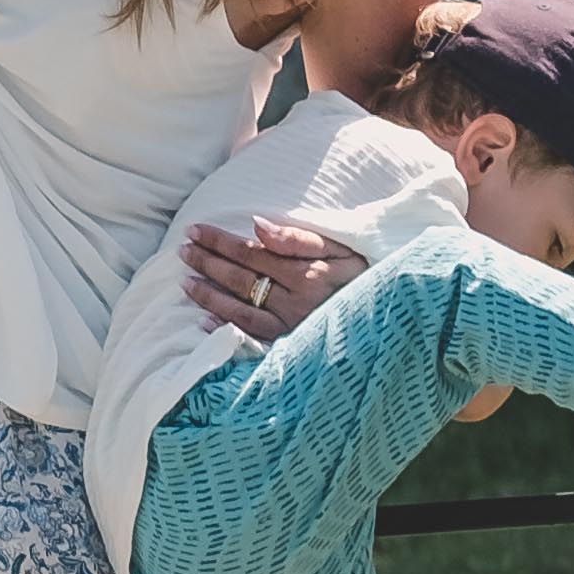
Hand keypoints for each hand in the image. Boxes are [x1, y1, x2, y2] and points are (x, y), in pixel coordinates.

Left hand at [179, 212, 364, 344]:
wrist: (391, 313)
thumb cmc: (364, 274)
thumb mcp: (339, 249)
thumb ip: (298, 238)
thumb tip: (256, 226)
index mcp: (307, 274)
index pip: (251, 253)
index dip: (220, 241)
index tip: (195, 230)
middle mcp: (296, 303)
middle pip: (240, 279)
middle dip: (208, 263)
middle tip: (182, 251)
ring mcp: (292, 328)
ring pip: (239, 310)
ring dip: (209, 295)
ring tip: (185, 282)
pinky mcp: (291, 348)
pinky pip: (252, 339)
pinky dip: (225, 329)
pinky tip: (204, 321)